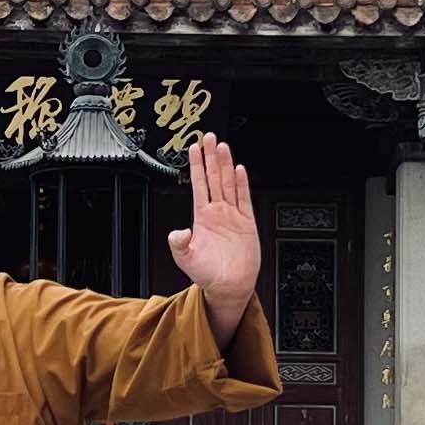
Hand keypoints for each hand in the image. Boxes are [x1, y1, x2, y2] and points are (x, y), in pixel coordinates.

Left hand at [167, 133, 259, 309]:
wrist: (228, 286)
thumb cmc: (207, 274)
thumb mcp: (185, 258)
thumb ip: (178, 243)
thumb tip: (177, 231)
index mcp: (202, 217)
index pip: (198, 184)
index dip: (196, 166)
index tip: (193, 148)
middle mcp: (217, 212)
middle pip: (214, 177)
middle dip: (211, 157)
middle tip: (209, 137)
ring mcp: (232, 216)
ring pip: (229, 184)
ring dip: (226, 165)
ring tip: (223, 147)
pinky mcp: (246, 223)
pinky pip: (244, 199)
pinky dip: (242, 185)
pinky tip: (240, 170)